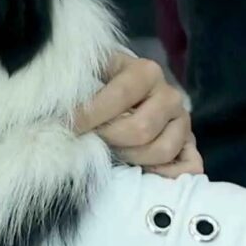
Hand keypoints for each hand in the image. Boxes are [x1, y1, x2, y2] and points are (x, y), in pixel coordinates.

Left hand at [76, 51, 200, 175]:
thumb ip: (79, 85)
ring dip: (131, 158)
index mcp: (146, 72)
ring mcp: (182, 121)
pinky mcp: (188, 144)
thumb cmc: (101, 86)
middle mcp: (170, 95)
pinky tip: (144, 172)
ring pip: (161, 151)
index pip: (120, 96)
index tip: (70, 126)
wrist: (124, 92)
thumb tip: (57, 106)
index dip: (91, 114)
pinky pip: (188, 166)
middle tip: (93, 140)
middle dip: (110, 140)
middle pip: (141, 130)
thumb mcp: (90, 74)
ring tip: (112, 152)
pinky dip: (167, 174)